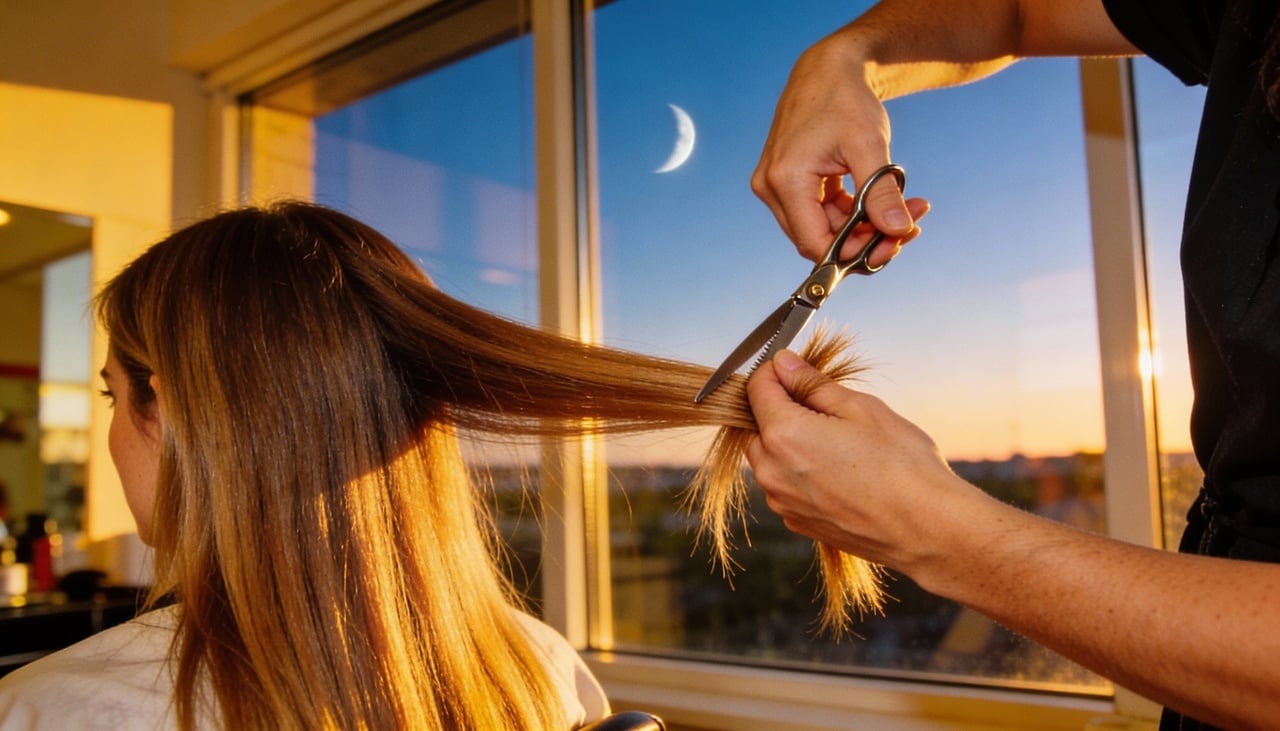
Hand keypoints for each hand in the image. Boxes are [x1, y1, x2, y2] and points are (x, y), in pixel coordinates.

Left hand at [745, 349, 976, 575]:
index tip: (796, 368)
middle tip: (824, 406)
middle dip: (780, 408)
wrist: (927, 529)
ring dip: (790, 442)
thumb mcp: (861, 408)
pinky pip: (785, 485)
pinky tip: (839, 471)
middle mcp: (772, 471)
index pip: (756, 389)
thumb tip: (784, 364)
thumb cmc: (902, 465)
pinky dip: (800, 471)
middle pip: (756, 425)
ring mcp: (783, 502)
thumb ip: (813, 384)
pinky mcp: (797, 522)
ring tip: (838, 442)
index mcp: (784, 435)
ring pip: (769, 457)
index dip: (775, 371)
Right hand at [751, 33, 929, 263]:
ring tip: (907, 206)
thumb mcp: (869, 146)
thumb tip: (898, 231)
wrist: (828, 69)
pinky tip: (882, 200)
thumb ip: (881, 192)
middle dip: (866, 240)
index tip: (895, 243)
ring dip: (864, 226)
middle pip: (818, 240)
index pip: (815, 243)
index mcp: (785, 180)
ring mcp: (776, 186)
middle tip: (909, 227)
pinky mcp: (788, 183)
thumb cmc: (845, 99)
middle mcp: (772, 188)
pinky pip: (821, 213)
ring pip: (823, 229)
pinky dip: (853, 213)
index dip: (854, 254)